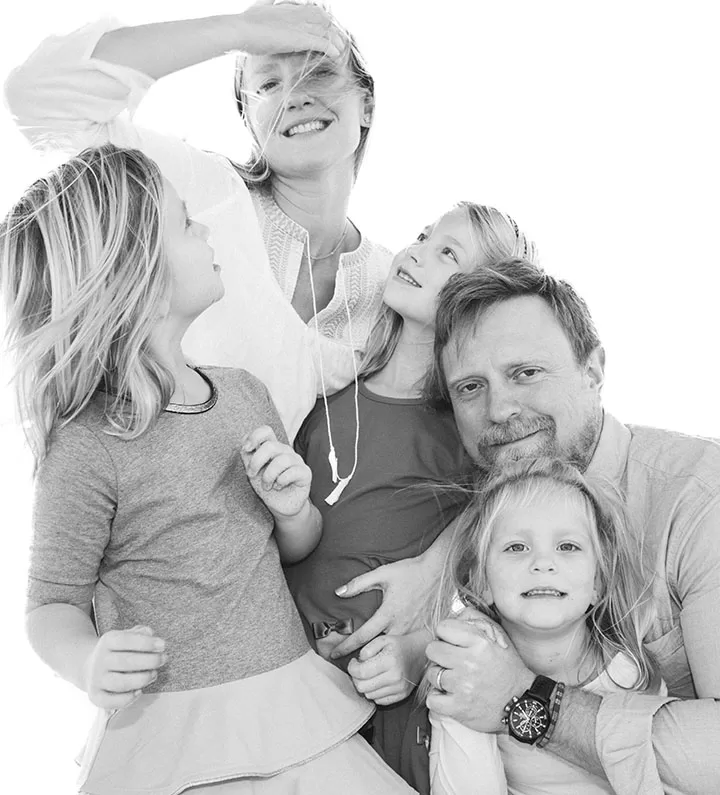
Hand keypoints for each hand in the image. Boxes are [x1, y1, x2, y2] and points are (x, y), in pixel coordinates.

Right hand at [83, 625, 166, 709]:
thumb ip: (140, 632)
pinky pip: (111, 701)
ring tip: (154, 674)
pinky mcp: (95, 696)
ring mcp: (96, 679)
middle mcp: (99, 660)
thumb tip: (150, 634)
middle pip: (125, 662)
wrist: (89, 666)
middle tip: (163, 659)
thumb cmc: (117, 650)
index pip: (126, 640)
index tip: (163, 645)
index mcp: (107, 641)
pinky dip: (128, 698)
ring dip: (142, 679)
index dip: (146, 643)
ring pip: (121, 683)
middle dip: (149, 661)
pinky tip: (139, 691)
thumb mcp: (126, 635)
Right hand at [238, 0, 343, 58]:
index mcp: (291, 8)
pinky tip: (336, 55)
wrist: (240, 30)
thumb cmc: (246, 22)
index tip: (328, 33)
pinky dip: (331, 48)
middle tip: (339, 44)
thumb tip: (270, 1)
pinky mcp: (299, 39)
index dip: (325, 22)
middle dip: (334, 32)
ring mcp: (299, 26)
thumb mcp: (260, 7)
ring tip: (341, 51)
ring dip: (336, 42)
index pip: (316, 12)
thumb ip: (269, 3)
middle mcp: (298, 14)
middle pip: (325, 21)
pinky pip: (322, 43)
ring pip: (326, 32)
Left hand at [241, 425, 311, 517]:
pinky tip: (278, 487)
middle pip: (270, 446)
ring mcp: (296, 461)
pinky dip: (281, 481)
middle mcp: (285, 451)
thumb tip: (244, 445)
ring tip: (266, 486)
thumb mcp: (253, 472)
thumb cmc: (268, 487)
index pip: (266, 431)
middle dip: (256, 462)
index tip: (246, 449)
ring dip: (268, 476)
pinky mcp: (305, 473)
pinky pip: (292, 472)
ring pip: (281, 460)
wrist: (281, 507)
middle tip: (251, 475)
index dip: (255, 437)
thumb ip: (248, 457)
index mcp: (272, 448)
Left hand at [330, 555, 430, 658]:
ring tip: (365, 661)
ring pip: (391, 650)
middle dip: (361, 657)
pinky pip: (405, 645)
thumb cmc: (409, 571)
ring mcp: (413, 630)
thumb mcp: (382, 573)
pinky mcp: (422, 631)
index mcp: (388, 613)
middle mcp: (400, 626)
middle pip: (377, 649)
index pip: (362, 636)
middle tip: (347, 663)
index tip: (334, 654)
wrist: (437, 572)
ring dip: (378, 655)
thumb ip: (358, 583)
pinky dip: (394, 650)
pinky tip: (388, 653)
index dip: (346, 646)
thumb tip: (338, 592)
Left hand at [347, 632, 426, 705]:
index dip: (352, 668)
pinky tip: (378, 682)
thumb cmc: (400, 645)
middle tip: (359, 669)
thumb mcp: (383, 639)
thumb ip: (367, 648)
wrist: (420, 653)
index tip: (354, 662)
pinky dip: (375, 692)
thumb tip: (358, 661)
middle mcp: (395, 677)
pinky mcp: (402, 696)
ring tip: (370, 674)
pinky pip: (379, 701)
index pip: (361, 673)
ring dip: (365, 686)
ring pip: (369, 695)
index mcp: (389, 660)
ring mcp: (399, 688)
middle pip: (362, 687)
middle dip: (356, 678)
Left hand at [425, 607, 533, 733]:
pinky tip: (450, 695)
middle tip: (451, 661)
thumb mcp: (497, 638)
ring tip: (454, 680)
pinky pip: (432, 699)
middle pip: (432, 649)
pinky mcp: (458, 708)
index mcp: (479, 642)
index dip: (446, 635)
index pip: (443, 627)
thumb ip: (475, 621)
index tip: (452, 642)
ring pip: (431, 674)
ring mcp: (463, 686)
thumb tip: (454, 616)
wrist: (521, 703)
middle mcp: (469, 662)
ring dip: (440, 677)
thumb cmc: (507, 668)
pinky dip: (438, 699)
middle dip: (440, 654)